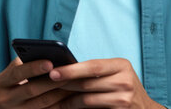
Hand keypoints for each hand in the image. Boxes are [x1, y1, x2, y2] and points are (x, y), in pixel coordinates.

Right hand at [0, 57, 74, 108]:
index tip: (50, 62)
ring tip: (74, 84)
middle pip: (32, 90)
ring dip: (60, 93)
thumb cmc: (10, 85)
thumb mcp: (10, 75)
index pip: (17, 73)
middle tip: (69, 73)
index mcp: (0, 83)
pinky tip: (71, 97)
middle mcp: (5, 99)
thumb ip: (23, 65)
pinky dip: (60, 105)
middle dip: (52, 81)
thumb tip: (49, 56)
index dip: (33, 67)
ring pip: (42, 103)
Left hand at [46, 58, 163, 108]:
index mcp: (122, 65)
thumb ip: (95, 71)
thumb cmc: (122, 88)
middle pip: (87, 83)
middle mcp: (125, 80)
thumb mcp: (115, 74)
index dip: (71, 69)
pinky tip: (65, 107)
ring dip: (67, 100)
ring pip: (87, 100)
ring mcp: (124, 98)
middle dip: (64, 84)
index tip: (53, 72)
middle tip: (44, 84)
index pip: (93, 66)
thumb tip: (62, 69)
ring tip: (52, 98)